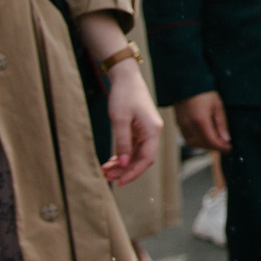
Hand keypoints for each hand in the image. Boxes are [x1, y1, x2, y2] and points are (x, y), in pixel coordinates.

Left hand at [100, 60, 161, 183]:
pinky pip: (135, 147)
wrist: (126, 78)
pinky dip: (124, 155)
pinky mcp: (141, 128)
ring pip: (138, 154)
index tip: (119, 182)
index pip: (146, 158)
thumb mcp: (120, 120)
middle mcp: (154, 132)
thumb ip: (123, 143)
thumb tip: (124, 164)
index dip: (133, 172)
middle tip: (107, 177)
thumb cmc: (123, 96)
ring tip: (106, 170)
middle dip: (126, 170)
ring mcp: (148, 130)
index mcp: (152, 130)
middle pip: (143, 159)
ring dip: (123, 164)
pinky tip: (112, 160)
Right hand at [176, 90, 230, 152]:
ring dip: (205, 146)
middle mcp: (189, 125)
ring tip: (216, 143)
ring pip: (193, 143)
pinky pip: (187, 138)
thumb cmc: (204, 91)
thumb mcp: (218, 105)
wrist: (186, 82)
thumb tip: (226, 139)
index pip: (211, 141)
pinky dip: (197, 141)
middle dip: (214, 148)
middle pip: (202, 144)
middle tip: (225, 147)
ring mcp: (182, 125)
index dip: (222, 147)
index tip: (230, 148)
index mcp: (200, 121)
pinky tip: (205, 138)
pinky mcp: (178, 123)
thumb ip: (222, 123)